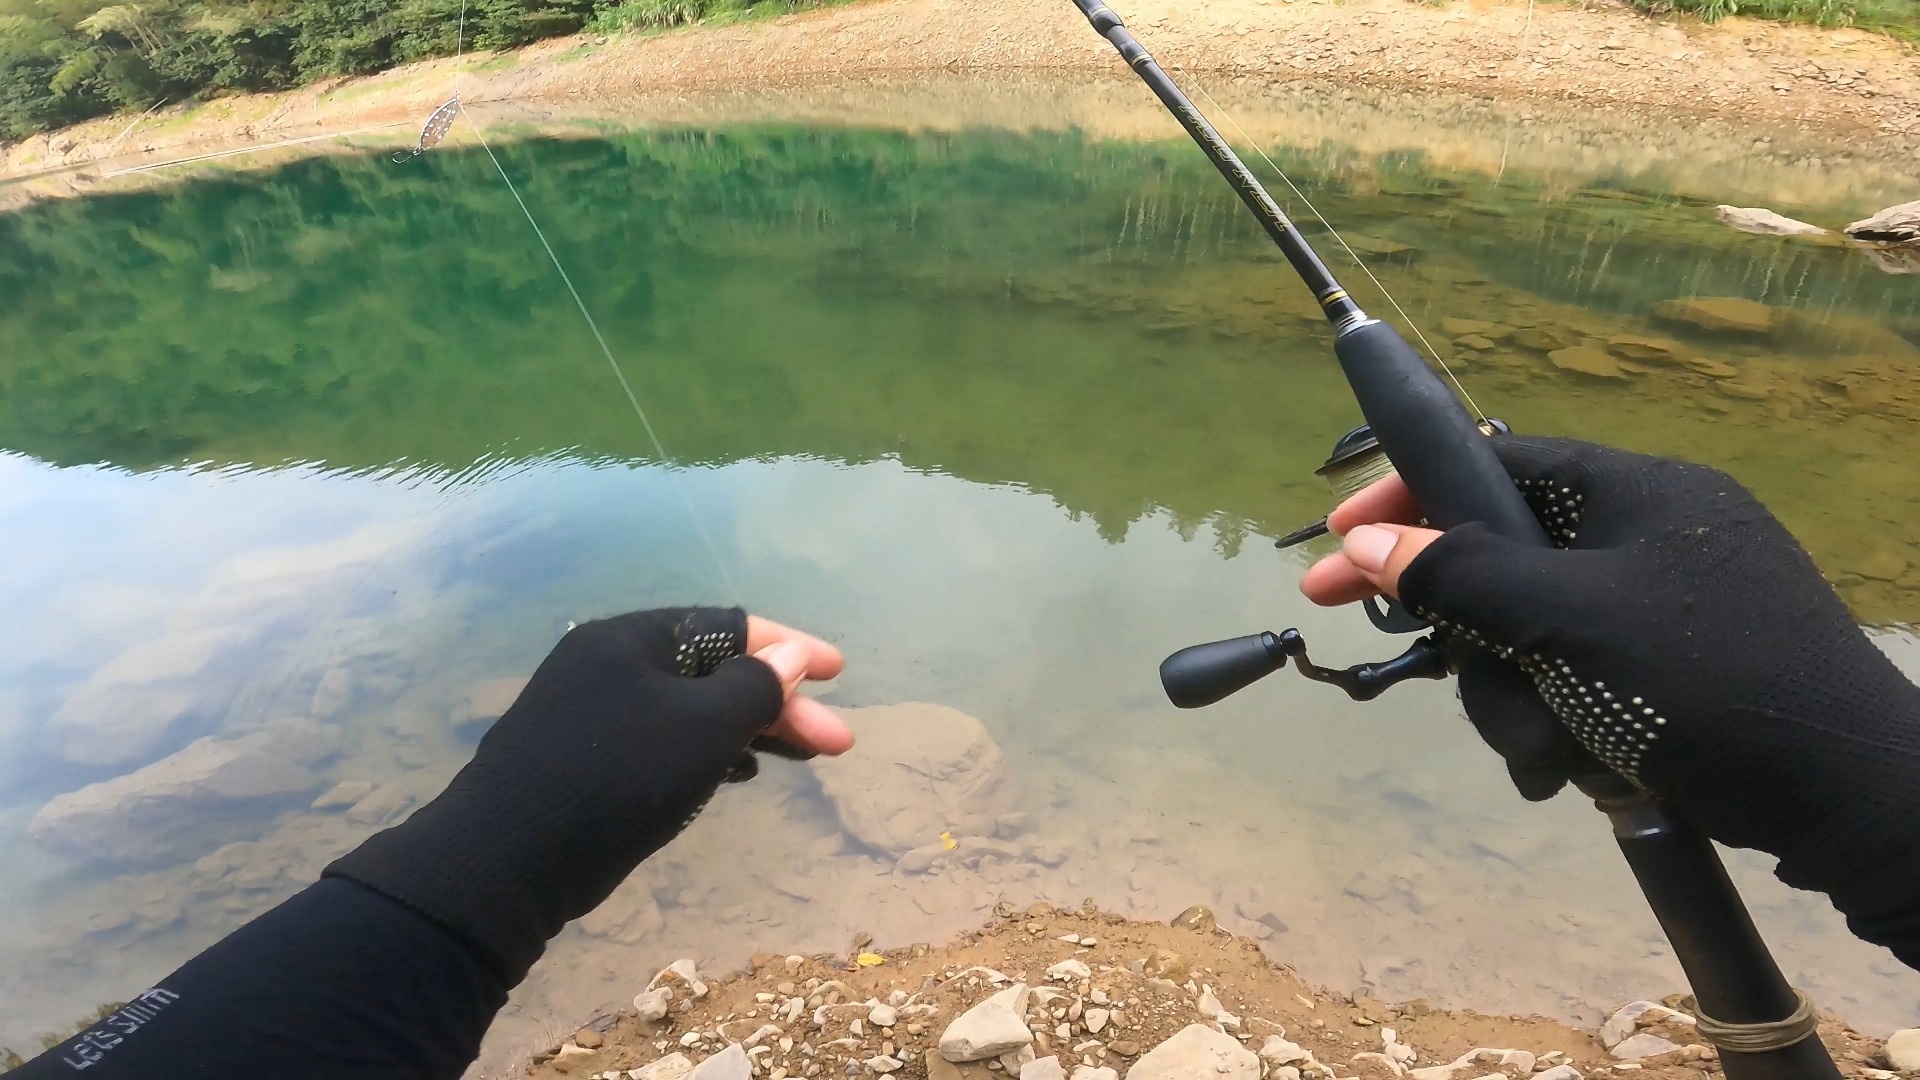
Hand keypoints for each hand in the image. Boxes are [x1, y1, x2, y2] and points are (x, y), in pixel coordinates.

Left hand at [328, 607, 846, 983]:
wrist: (503, 862)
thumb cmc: (613, 781)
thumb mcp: (701, 730)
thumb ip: (754, 688)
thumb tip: (790, 656)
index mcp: (631, 638)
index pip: (729, 626)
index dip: (790, 647)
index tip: (841, 672)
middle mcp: (608, 663)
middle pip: (712, 670)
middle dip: (779, 703)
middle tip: (836, 744)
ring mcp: (592, 712)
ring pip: (690, 708)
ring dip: (750, 729)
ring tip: (799, 758)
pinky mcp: (584, 760)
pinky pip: (664, 738)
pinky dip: (709, 750)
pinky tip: (738, 773)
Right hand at [1295, 437, 1919, 948]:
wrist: (1853, 797)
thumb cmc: (1705, 686)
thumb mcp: (1564, 624)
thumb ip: (1459, 576)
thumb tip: (1366, 540)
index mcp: (1636, 490)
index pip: (1495, 461)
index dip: (1407, 497)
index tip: (1336, 542)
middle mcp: (1658, 531)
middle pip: (1513, 555)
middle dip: (1468, 625)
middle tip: (1436, 670)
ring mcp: (1679, 602)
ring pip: (1544, 627)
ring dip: (1520, 690)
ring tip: (1541, 745)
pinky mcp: (1692, 666)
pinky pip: (1589, 670)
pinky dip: (1566, 714)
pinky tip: (1575, 759)